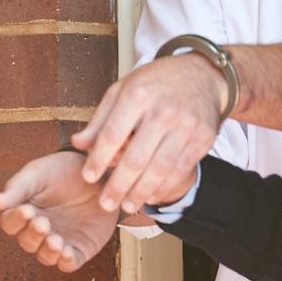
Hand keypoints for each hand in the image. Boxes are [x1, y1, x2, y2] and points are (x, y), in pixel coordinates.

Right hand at [0, 151, 117, 271]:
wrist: (100, 173)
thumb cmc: (63, 171)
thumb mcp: (39, 174)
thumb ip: (18, 188)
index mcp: (24, 213)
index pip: (11, 222)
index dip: (16, 219)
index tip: (26, 210)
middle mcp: (38, 231)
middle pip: (28, 241)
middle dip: (34, 234)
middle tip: (42, 223)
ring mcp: (59, 241)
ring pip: (46, 255)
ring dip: (48, 251)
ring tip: (55, 241)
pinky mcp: (80, 249)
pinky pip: (69, 263)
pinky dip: (66, 261)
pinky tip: (67, 253)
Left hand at [71, 53, 225, 214]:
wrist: (203, 74)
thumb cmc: (156, 83)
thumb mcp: (124, 89)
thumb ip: (101, 118)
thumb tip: (78, 144)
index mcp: (138, 95)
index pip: (112, 135)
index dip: (97, 160)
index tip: (87, 177)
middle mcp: (163, 111)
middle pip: (135, 159)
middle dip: (117, 186)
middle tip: (105, 204)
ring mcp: (186, 126)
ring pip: (159, 170)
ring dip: (140, 193)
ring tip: (127, 206)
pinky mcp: (203, 138)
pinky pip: (180, 170)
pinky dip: (164, 187)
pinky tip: (152, 196)